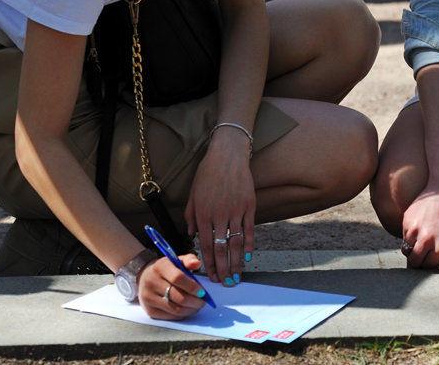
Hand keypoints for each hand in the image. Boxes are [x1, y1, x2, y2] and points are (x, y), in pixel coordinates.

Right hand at [139, 253, 206, 319]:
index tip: (202, 292)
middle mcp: (151, 282)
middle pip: (178, 297)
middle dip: (195, 301)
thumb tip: (197, 264)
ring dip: (190, 309)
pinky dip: (182, 315)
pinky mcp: (150, 310)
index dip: (192, 287)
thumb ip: (189, 260)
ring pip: (176, 309)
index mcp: (160, 267)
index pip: (178, 278)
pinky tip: (187, 309)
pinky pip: (171, 316)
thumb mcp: (177, 260)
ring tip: (197, 305)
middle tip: (203, 301)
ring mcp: (149, 298)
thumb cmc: (166, 270)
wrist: (146, 278)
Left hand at [185, 136, 255, 286]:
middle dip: (222, 269)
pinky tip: (248, 257)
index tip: (210, 277)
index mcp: (203, 213)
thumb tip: (190, 234)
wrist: (227, 155)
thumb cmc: (207, 173)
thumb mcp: (193, 194)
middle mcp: (219, 214)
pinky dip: (249, 245)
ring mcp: (236, 210)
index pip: (205, 245)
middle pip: (221, 248)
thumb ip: (190, 216)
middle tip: (225, 284)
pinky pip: (249, 230)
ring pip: (236, 243)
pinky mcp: (249, 205)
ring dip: (236, 262)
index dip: (208, 263)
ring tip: (237, 276)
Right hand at [399, 176, 438, 268]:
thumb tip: (426, 263)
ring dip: (411, 248)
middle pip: (413, 262)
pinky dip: (409, 234)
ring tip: (419, 240)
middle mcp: (427, 241)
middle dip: (415, 264)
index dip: (428, 266)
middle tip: (418, 260)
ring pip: (406, 249)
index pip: (428, 267)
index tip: (428, 263)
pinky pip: (404, 234)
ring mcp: (415, 230)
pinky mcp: (407, 219)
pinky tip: (419, 225)